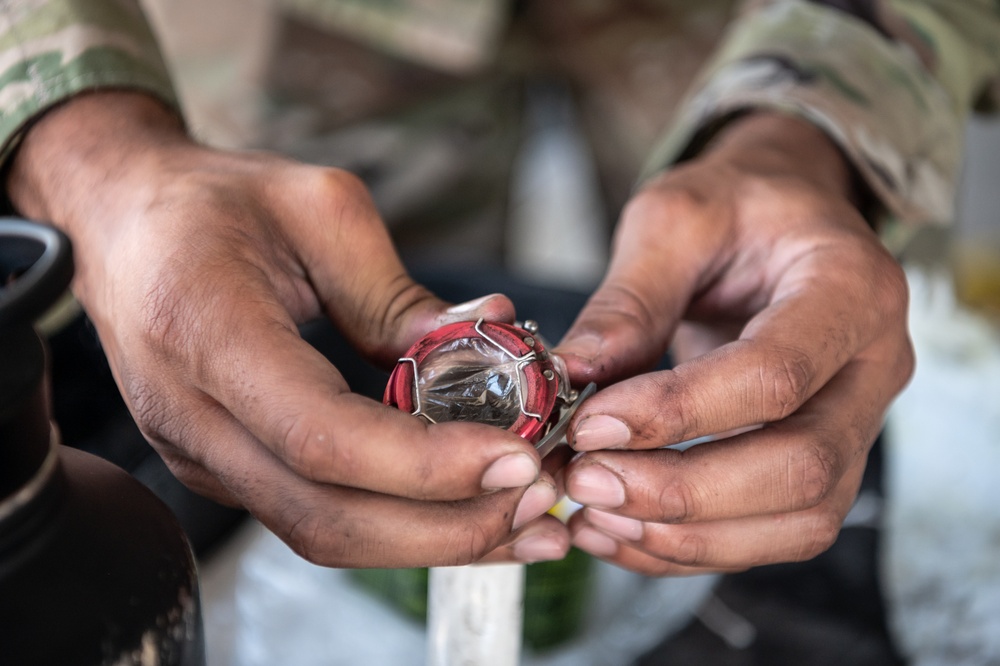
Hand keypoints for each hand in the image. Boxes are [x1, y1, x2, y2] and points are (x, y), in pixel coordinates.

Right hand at [8, 92, 568, 567]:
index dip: (426, 464)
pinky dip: (399, 525)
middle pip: (326, 516)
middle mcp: (191, 415)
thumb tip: (489, 352)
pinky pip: (316, 516)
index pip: (322, 436)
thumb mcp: (320, 210)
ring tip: (525, 520)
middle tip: (539, 498)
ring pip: (323, 534)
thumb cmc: (215, 201)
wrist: (124, 220)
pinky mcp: (224, 467)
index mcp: (205, 332)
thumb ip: (398, 296)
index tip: (516, 457)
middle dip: (446, 523)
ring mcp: (201, 454)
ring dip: (433, 540)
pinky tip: (467, 510)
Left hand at [554, 112, 913, 574]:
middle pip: (802, 467)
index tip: (590, 422)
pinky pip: (773, 533)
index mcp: (852, 288)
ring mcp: (857, 423)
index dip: (679, 411)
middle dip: (682, 492)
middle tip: (585, 482)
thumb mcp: (677, 217)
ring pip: (797, 519)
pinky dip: (692, 547)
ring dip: (687, 536)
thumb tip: (571, 377)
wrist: (784, 218)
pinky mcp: (823, 462)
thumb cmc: (738, 206)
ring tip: (592, 514)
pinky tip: (620, 532)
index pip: (776, 374)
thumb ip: (630, 298)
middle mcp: (874, 367)